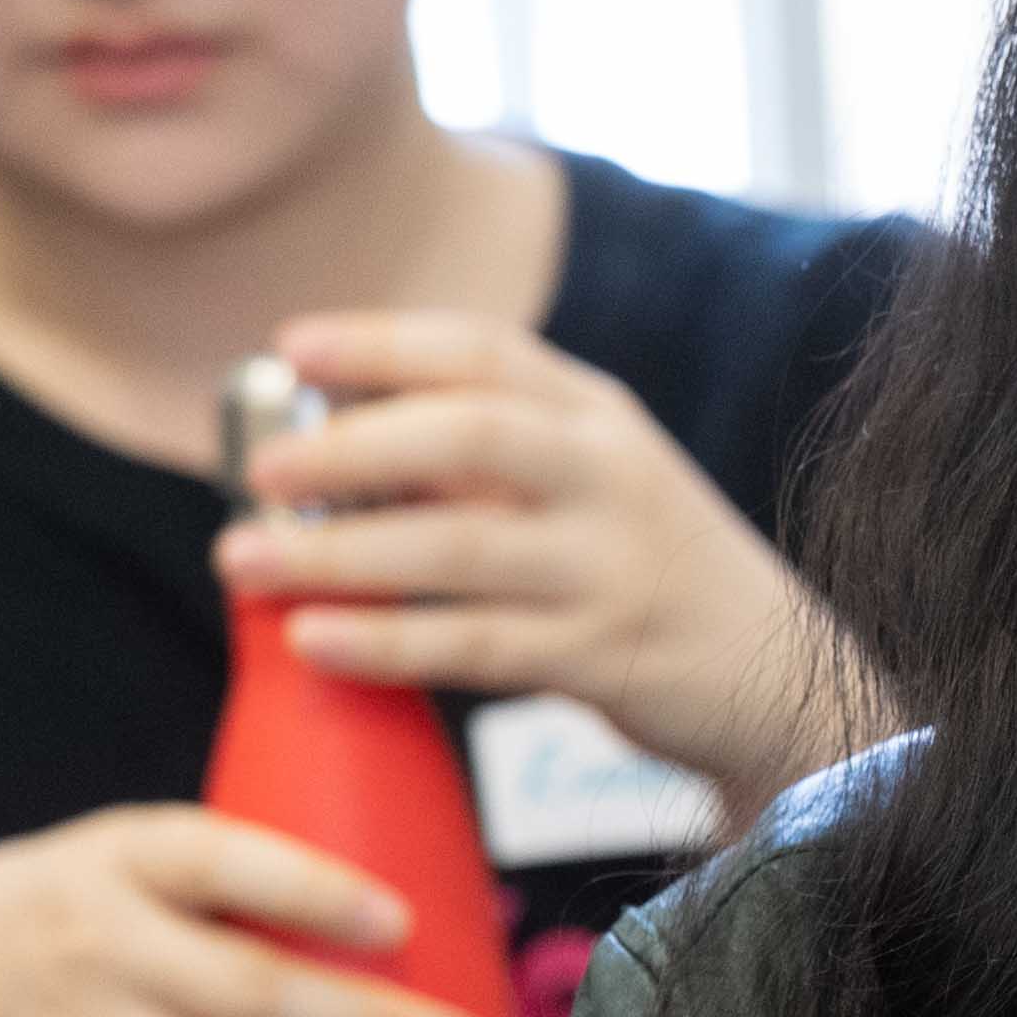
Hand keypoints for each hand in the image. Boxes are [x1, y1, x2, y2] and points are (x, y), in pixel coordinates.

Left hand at [213, 307, 867, 812]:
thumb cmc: (645, 568)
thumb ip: (486, 457)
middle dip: (350, 448)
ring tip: (242, 562)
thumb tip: (321, 442)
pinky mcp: (605, 657)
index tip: (290, 350)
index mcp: (598, 417)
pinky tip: (312, 641)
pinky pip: (475, 646)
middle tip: (262, 472)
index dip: (381, 344)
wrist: (775, 673)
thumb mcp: (591, 482)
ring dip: (337, 554)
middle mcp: (611, 478)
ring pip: (458, 548)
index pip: (485, 352)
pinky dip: (385, 642)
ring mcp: (611, 569)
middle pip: (470, 436)